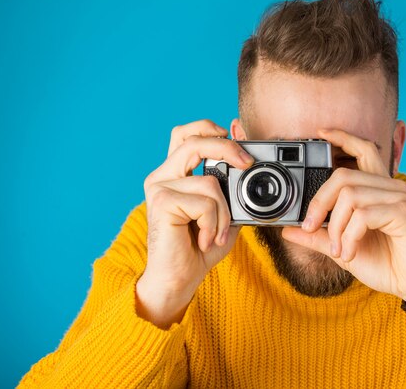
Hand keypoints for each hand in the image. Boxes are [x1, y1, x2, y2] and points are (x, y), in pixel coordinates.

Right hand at [136, 119, 253, 327]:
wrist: (180, 279)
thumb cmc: (201, 246)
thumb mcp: (225, 211)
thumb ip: (231, 184)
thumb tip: (243, 157)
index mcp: (175, 173)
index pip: (185, 134)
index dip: (208, 127)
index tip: (234, 133)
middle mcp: (162, 176)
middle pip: (194, 142)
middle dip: (227, 148)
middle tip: (247, 164)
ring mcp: (159, 188)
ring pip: (210, 182)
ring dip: (224, 213)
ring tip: (216, 233)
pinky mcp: (162, 203)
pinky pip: (205, 203)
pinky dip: (214, 224)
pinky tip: (204, 239)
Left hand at [281, 129, 405, 304]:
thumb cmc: (387, 264)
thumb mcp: (343, 249)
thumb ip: (319, 237)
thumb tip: (289, 230)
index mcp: (378, 189)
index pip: (363, 150)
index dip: (343, 137)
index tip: (321, 133)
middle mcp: (390, 187)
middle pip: (343, 175)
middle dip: (320, 202)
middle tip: (311, 227)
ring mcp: (398, 198)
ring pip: (350, 196)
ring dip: (336, 227)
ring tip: (340, 250)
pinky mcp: (403, 213)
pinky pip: (363, 215)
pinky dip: (349, 237)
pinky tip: (350, 253)